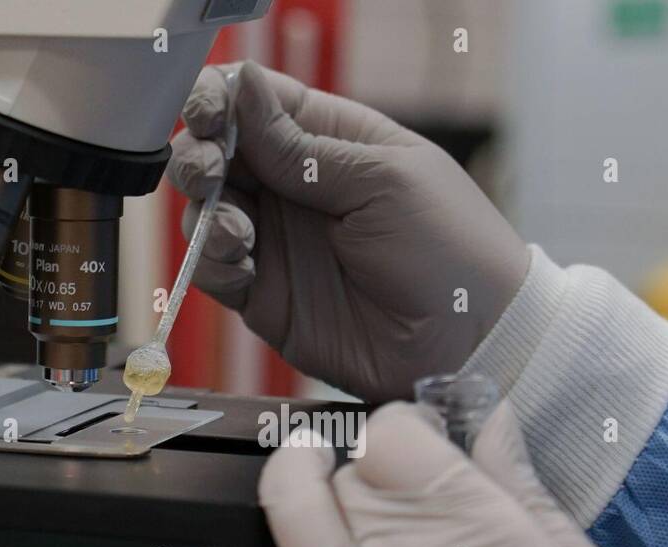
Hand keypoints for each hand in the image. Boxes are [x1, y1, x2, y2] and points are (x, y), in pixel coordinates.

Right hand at [167, 62, 531, 402]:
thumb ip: (301, 147)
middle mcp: (294, 189)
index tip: (207, 110)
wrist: (469, 342)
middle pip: (216, 155)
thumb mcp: (382, 180)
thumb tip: (241, 82)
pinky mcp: (265, 297)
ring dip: (204, 211)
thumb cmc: (449, 249)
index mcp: (328, 142)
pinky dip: (210, 262)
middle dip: (198, 154)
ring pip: (205, 211)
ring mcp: (277, 243)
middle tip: (208, 168)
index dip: (219, 98)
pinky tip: (238, 260)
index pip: (254, 103)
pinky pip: (213, 271)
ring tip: (236, 229)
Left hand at [196, 401, 660, 546]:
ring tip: (303, 472)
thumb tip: (495, 424)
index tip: (421, 440)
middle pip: (345, 474)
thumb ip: (528, 492)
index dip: (405, 427)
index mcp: (461, 523)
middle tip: (383, 478)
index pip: (394, 433)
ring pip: (288, 517)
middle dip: (362, 464)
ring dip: (290, 481)